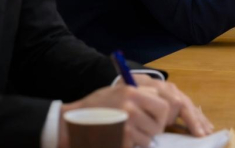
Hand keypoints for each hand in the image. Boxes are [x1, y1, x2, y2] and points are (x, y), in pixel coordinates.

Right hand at [59, 78, 213, 147]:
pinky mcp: (122, 139)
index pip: (163, 104)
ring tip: (125, 132)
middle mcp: (131, 106)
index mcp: (132, 92)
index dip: (161, 114)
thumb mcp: (117, 92)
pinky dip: (133, 145)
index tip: (156, 118)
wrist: (70, 124)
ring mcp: (127, 124)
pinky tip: (119, 139)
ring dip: (142, 139)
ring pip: (151, 137)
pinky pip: (140, 146)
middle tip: (142, 128)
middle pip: (160, 122)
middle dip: (154, 128)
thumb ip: (139, 96)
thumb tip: (164, 105)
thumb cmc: (95, 108)